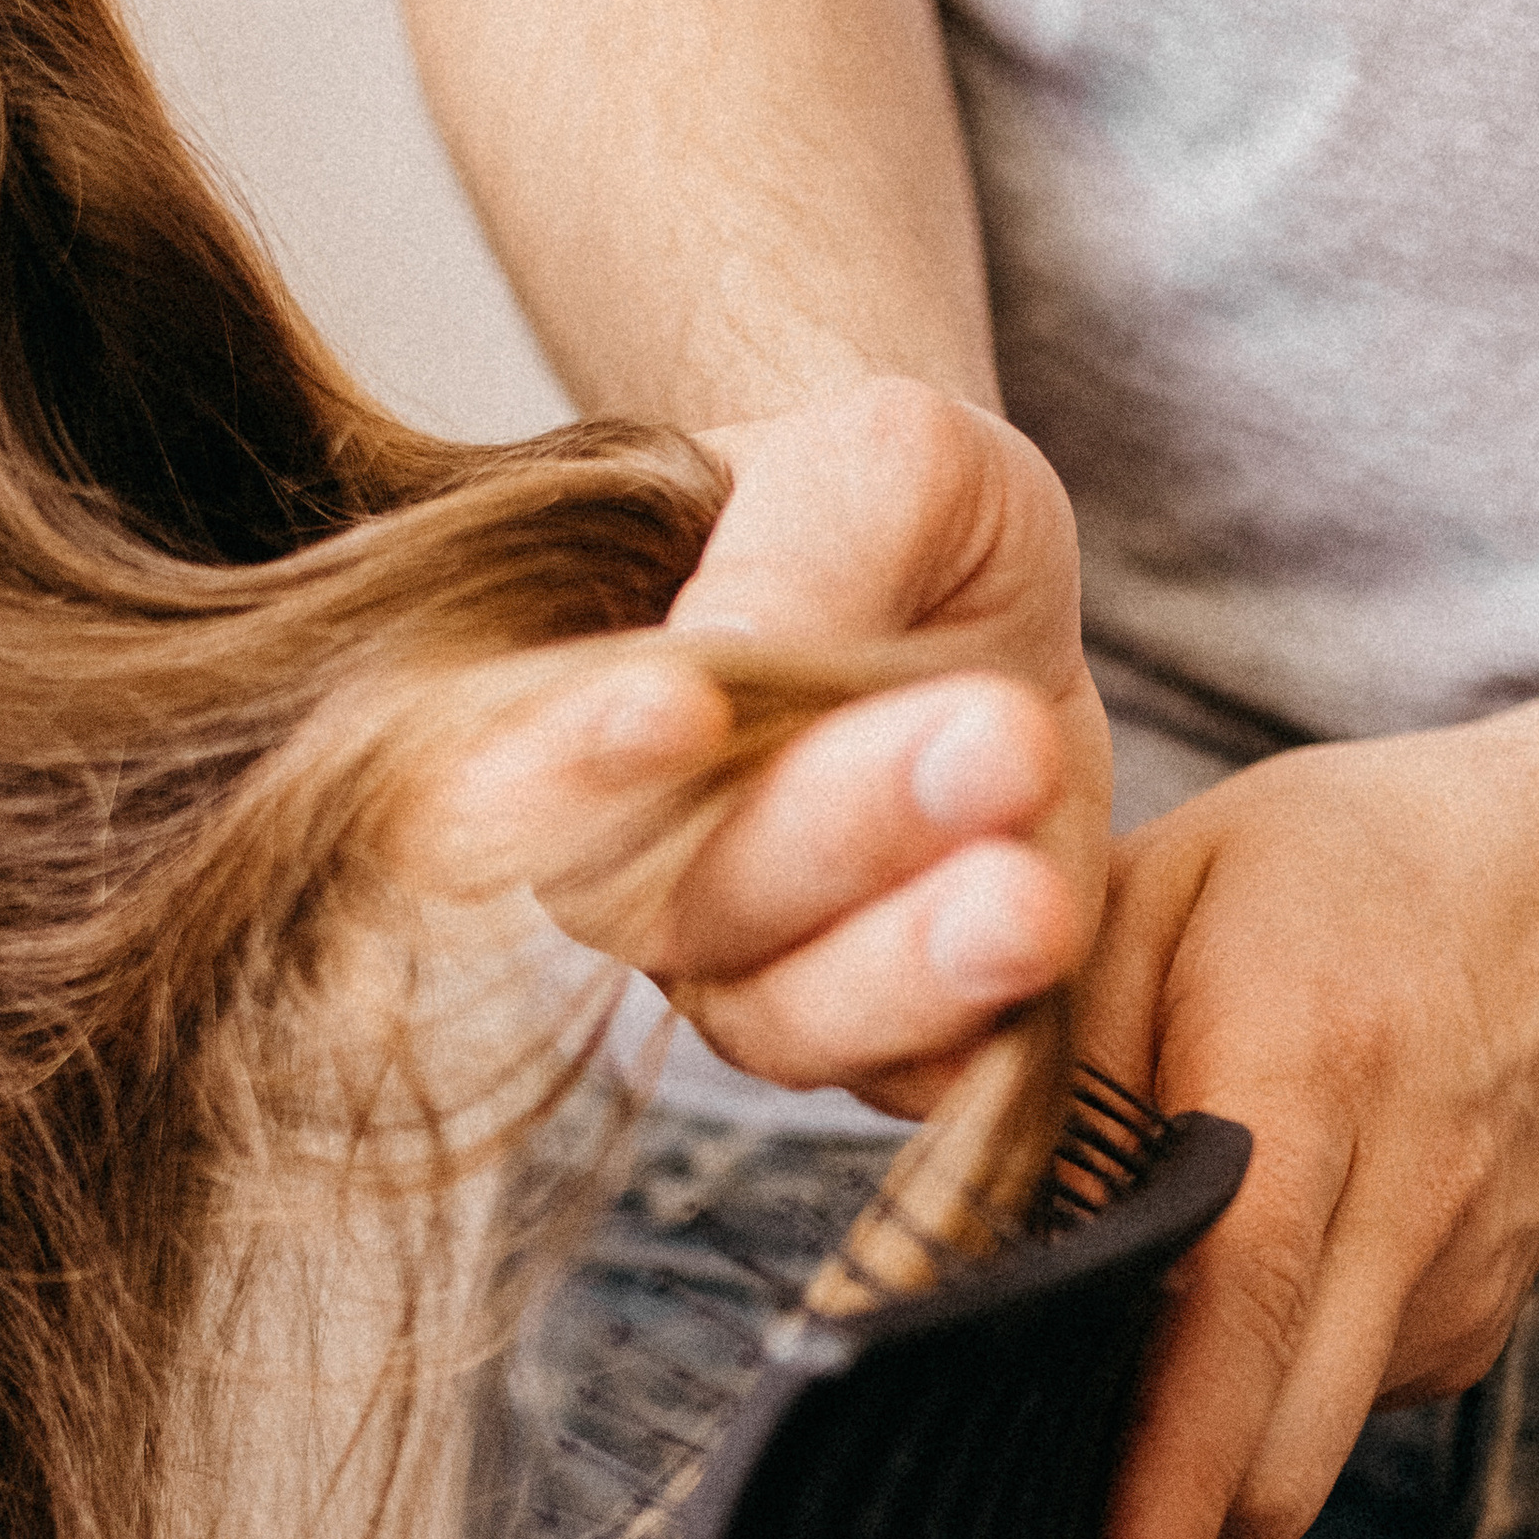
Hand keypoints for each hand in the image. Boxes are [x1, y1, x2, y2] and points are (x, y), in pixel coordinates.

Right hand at [418, 383, 1109, 1107]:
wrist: (990, 588)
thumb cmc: (889, 509)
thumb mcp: (878, 460)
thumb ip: (801, 545)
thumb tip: (720, 667)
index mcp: (545, 717)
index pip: (485, 780)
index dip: (564, 767)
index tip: (681, 702)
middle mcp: (614, 872)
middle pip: (662, 906)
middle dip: (828, 829)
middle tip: (995, 737)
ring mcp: (737, 972)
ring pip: (779, 1023)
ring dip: (908, 964)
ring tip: (1033, 893)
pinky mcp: (876, 1040)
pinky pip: (906, 1078)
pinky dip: (979, 1025)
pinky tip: (1053, 931)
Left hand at [1079, 711, 1538, 1538]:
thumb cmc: (1333, 876)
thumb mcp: (1158, 890)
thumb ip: (1047, 1057)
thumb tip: (937, 1222)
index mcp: (1311, 1059)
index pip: (1237, 1307)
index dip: (1170, 1475)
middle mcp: (1408, 1190)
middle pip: (1282, 1444)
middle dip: (1162, 1517)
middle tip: (1028, 1496)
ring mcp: (1460, 1275)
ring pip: (1301, 1446)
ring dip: (1199, 1439)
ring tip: (1132, 1312)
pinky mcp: (1478, 1324)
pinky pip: (1334, 1408)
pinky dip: (1257, 1388)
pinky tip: (1232, 1279)